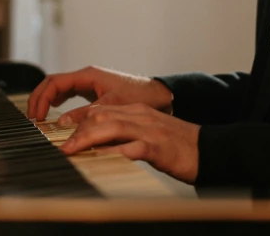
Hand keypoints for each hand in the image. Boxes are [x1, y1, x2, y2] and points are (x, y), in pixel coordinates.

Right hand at [27, 66, 172, 121]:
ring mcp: (89, 84)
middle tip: (31, 119)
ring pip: (60, 89)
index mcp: (88, 75)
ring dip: (47, 102)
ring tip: (38, 119)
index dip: (41, 98)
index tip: (36, 117)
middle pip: (53, 84)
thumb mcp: (112, 106)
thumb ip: (87, 115)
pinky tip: (55, 116)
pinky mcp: (94, 93)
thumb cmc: (139, 95)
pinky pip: (69, 95)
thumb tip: (61, 123)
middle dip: (38, 99)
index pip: (54, 82)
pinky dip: (58, 104)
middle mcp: (86, 77)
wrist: (159, 95)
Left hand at [61, 103, 199, 183]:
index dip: (79, 121)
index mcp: (138, 112)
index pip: (102, 111)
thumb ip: (127, 136)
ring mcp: (149, 130)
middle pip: (102, 116)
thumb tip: (100, 146)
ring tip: (70, 151)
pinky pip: (130, 148)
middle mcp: (141, 116)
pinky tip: (98, 159)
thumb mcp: (149, 136)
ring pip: (112, 127)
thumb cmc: (178, 147)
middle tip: (59, 146)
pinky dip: (112, 153)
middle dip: (77, 130)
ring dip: (87, 139)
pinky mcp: (157, 147)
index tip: (62, 135)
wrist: (210, 149)